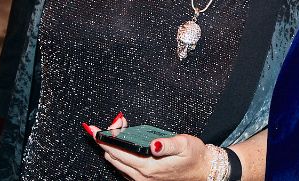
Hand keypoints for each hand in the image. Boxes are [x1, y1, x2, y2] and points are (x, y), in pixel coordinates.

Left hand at [83, 115, 209, 180]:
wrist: (203, 171)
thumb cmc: (194, 156)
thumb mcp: (184, 144)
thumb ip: (167, 144)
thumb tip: (154, 144)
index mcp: (148, 167)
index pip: (117, 152)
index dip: (105, 139)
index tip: (95, 129)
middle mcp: (141, 176)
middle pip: (113, 157)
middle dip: (108, 140)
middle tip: (115, 123)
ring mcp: (141, 180)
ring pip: (116, 163)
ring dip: (113, 148)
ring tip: (119, 131)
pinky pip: (123, 169)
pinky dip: (119, 156)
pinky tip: (124, 146)